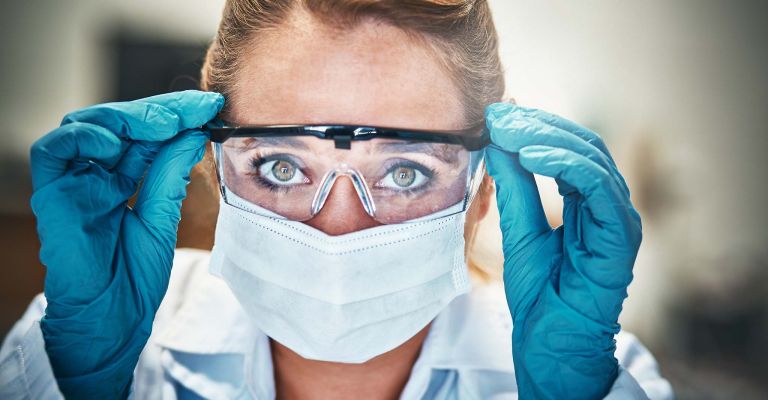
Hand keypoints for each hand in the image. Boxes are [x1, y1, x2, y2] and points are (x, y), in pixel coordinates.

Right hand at [30, 90, 223, 398]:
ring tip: (164, 123)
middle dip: (158, 110)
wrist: (115, 317)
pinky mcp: (52, 195)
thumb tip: (192, 132)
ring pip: (86, 125)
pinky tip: (115, 144)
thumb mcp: (163, 216)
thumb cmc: (135, 275)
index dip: (176, 115)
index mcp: (123, 178)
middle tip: (193, 108)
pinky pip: (53, 151)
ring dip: (127, 117)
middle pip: (120, 123)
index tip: (210, 105)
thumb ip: (170, 174)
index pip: (146, 133)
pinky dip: (83, 138)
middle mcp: (96, 174)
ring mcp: (74, 182)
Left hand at [484, 103, 640, 398]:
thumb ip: (513, 188)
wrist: (549, 338)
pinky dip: (567, 165)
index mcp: (585, 201)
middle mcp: (605, 204)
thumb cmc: (539, 290)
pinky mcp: (621, 234)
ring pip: (592, 158)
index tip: (496, 117)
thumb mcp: (518, 227)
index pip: (567, 148)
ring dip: (548, 139)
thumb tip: (497, 144)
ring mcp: (617, 218)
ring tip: (510, 133)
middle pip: (582, 145)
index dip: (534, 127)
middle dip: (539, 125)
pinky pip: (598, 186)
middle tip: (501, 117)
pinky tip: (532, 157)